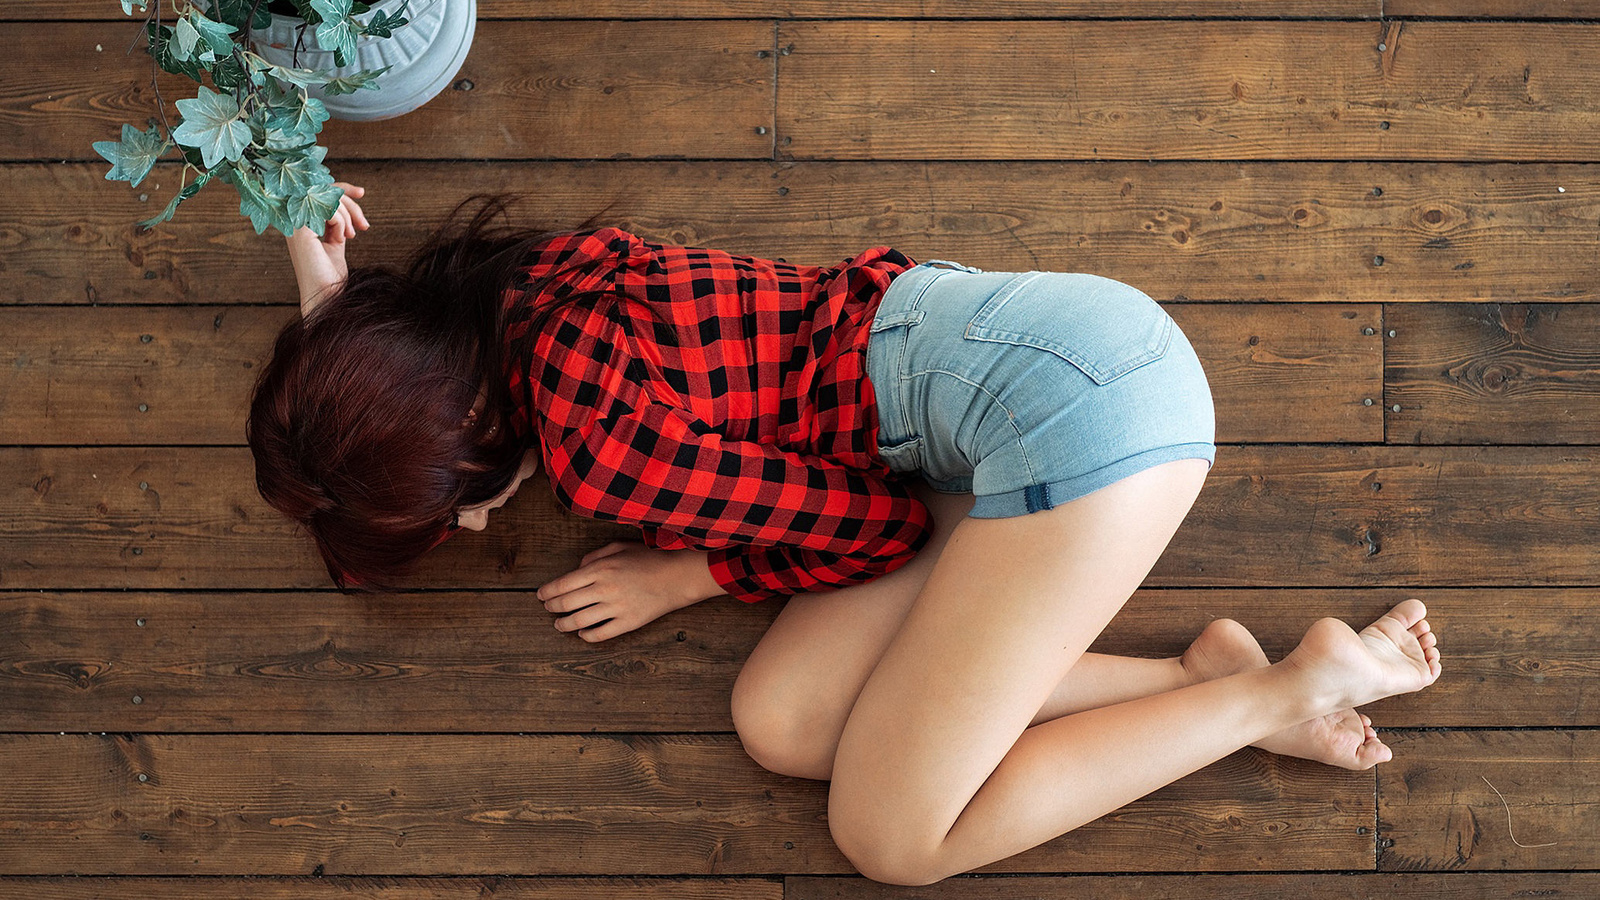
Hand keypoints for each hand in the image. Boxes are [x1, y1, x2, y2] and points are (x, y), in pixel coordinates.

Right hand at [286, 182, 369, 315]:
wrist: (326, 294)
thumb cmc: (330, 274)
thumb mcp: (336, 239)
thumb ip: (337, 220)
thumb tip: (349, 200)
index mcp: (300, 220)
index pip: (319, 191)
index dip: (342, 188)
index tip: (362, 194)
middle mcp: (293, 219)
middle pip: (325, 191)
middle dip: (351, 203)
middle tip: (364, 224)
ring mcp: (294, 223)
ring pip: (328, 198)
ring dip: (347, 216)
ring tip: (350, 236)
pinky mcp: (300, 229)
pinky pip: (328, 209)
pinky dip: (341, 222)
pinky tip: (342, 239)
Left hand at [537, 541, 716, 641]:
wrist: (678, 576)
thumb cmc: (649, 559)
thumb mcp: (619, 547)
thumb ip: (594, 557)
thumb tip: (577, 570)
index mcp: (600, 569)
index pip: (562, 584)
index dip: (547, 592)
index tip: (541, 595)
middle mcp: (605, 589)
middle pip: (566, 604)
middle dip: (551, 608)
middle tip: (548, 609)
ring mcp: (616, 608)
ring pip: (579, 622)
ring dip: (564, 625)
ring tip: (559, 624)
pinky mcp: (628, 623)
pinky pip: (600, 634)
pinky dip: (586, 636)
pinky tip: (582, 633)